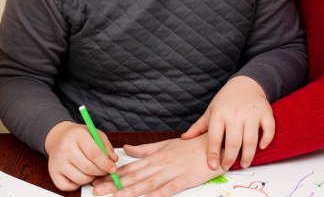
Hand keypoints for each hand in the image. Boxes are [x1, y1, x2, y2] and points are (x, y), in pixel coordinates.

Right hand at [45, 121, 117, 190]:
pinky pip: (68, 187)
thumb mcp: (95, 134)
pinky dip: (78, 184)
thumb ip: (106, 146)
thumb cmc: (80, 136)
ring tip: (93, 171)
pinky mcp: (52, 173)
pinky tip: (81, 175)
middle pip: (88, 168)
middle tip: (105, 170)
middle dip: (100, 172)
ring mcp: (57, 162)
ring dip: (91, 178)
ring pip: (80, 179)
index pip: (94, 153)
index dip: (106, 163)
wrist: (59, 137)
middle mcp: (65, 148)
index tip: (113, 168)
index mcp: (78, 135)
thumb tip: (114, 159)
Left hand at [92, 134, 222, 196]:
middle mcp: (161, 163)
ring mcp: (172, 172)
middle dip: (114, 184)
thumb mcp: (166, 144)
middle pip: (134, 176)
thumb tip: (126, 148)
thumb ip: (145, 149)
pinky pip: (168, 190)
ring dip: (130, 191)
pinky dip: (157, 195)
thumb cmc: (191, 146)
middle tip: (96, 190)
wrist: (215, 145)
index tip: (96, 179)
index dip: (113, 174)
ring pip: (148, 183)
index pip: (130, 166)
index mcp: (156, 155)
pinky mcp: (184, 180)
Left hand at [181, 75, 274, 169]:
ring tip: (244, 163)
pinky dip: (266, 140)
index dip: (213, 154)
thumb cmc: (226, 100)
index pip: (215, 138)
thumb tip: (183, 139)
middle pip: (233, 142)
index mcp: (220, 114)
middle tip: (228, 167)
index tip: (212, 166)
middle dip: (230, 158)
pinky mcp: (265, 112)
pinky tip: (261, 147)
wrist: (246, 83)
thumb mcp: (211, 110)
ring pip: (251, 139)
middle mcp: (236, 114)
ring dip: (248, 155)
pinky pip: (268, 129)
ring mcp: (252, 113)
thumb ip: (199, 126)